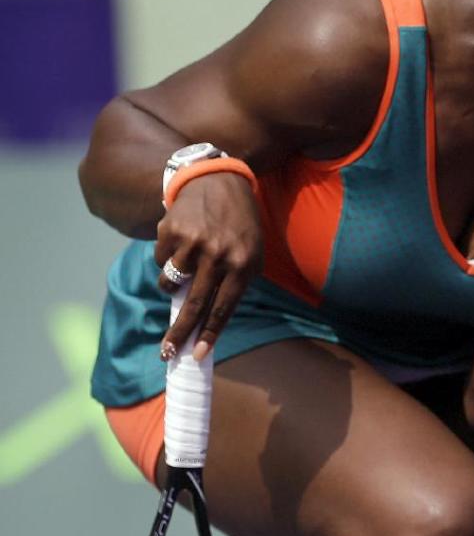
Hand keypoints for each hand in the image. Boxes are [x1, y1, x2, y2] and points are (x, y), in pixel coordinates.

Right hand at [154, 172, 262, 360]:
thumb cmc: (238, 226)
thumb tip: (206, 324)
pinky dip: (166, 259)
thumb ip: (235, 286)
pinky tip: (180, 241)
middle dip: (179, 334)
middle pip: (194, 305)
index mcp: (243, 265)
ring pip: (170, 283)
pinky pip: (160, 261)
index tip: (197, 355)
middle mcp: (219, 255)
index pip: (223, 308)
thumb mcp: (251, 253)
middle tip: (167, 354)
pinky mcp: (171, 231)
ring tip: (185, 266)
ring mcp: (193, 243)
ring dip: (171, 285)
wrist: (218, 180)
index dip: (209, 334)